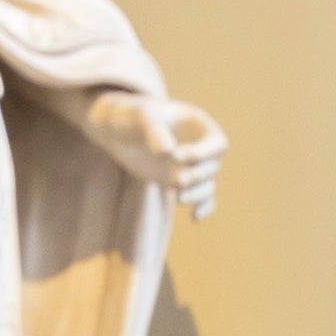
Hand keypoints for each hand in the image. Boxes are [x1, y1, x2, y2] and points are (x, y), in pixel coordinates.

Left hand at [84, 90, 227, 219]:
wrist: (118, 132)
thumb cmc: (131, 118)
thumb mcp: (141, 118)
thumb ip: (155, 132)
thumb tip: (168, 153)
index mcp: (198, 124)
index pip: (217, 143)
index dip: (203, 153)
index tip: (177, 157)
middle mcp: (200, 145)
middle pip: (213, 167)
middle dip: (197, 176)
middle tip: (176, 180)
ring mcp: (192, 165)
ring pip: (208, 185)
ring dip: (198, 195)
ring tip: (177, 198)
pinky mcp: (183, 181)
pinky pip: (203, 198)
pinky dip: (202, 208)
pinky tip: (193, 218)